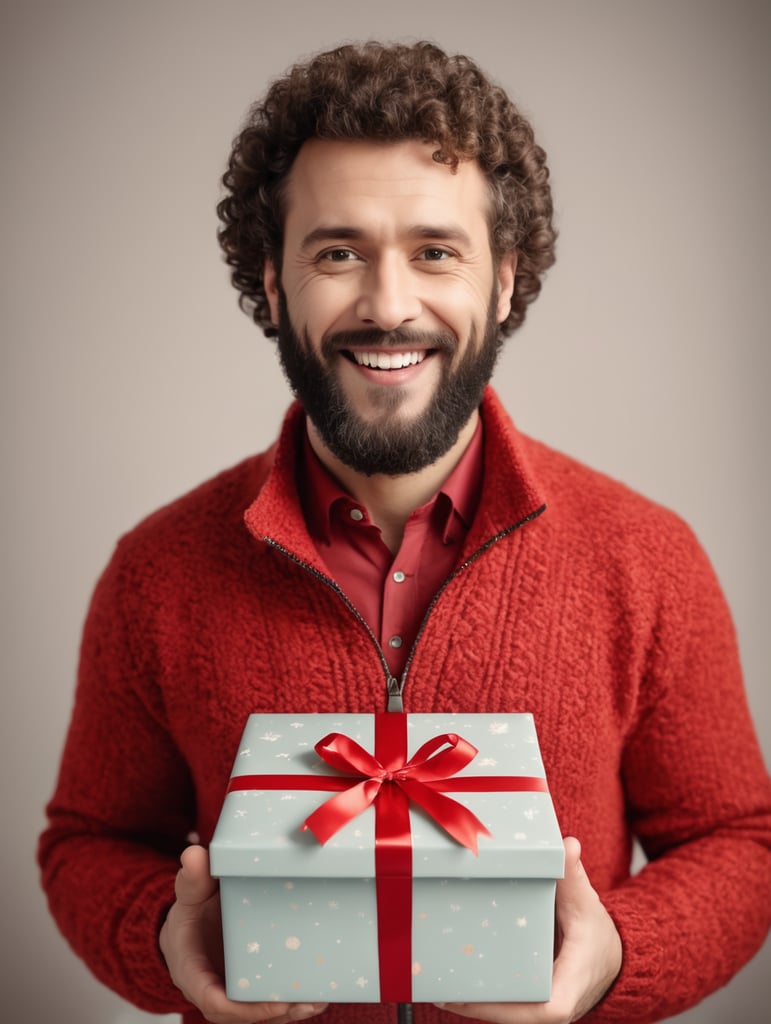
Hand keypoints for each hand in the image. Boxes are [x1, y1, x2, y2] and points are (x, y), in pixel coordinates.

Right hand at [159, 844, 328, 1023]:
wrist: (192, 923)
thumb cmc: (191, 910)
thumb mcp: (189, 893)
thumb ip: (193, 878)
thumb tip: (194, 856)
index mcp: (192, 970)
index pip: (212, 999)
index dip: (240, 1006)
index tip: (270, 1001)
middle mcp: (212, 988)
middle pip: (242, 1013)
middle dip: (274, 1011)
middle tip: (306, 1000)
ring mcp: (233, 991)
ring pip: (259, 1012)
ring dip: (289, 1010)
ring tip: (318, 999)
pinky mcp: (251, 987)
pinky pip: (270, 1001)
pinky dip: (292, 1002)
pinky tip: (319, 994)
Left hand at [434, 837, 621, 1022]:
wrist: (609, 955)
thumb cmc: (597, 933)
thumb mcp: (586, 904)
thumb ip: (573, 877)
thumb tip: (568, 846)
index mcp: (566, 990)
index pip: (537, 1010)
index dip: (497, 1008)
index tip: (463, 998)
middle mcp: (549, 1006)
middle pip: (507, 1012)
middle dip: (471, 1000)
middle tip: (434, 981)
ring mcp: (536, 1005)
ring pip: (500, 1009)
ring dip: (468, 997)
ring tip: (431, 979)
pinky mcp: (527, 998)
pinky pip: (501, 1000)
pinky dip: (478, 990)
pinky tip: (450, 974)